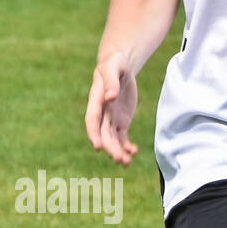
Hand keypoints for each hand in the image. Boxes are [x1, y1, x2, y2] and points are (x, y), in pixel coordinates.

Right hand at [85, 50, 139, 165]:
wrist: (120, 67)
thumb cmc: (114, 64)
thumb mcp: (114, 67)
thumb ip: (111, 81)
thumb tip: (110, 96)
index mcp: (96, 99)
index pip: (92, 119)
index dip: (94, 133)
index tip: (98, 146)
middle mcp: (101, 112)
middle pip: (103, 133)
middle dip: (110, 147)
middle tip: (119, 159)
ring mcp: (110, 118)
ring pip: (112, 139)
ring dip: (118, 151)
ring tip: (126, 163)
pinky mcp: (120, 121)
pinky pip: (122, 137)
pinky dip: (127, 146)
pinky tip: (134, 153)